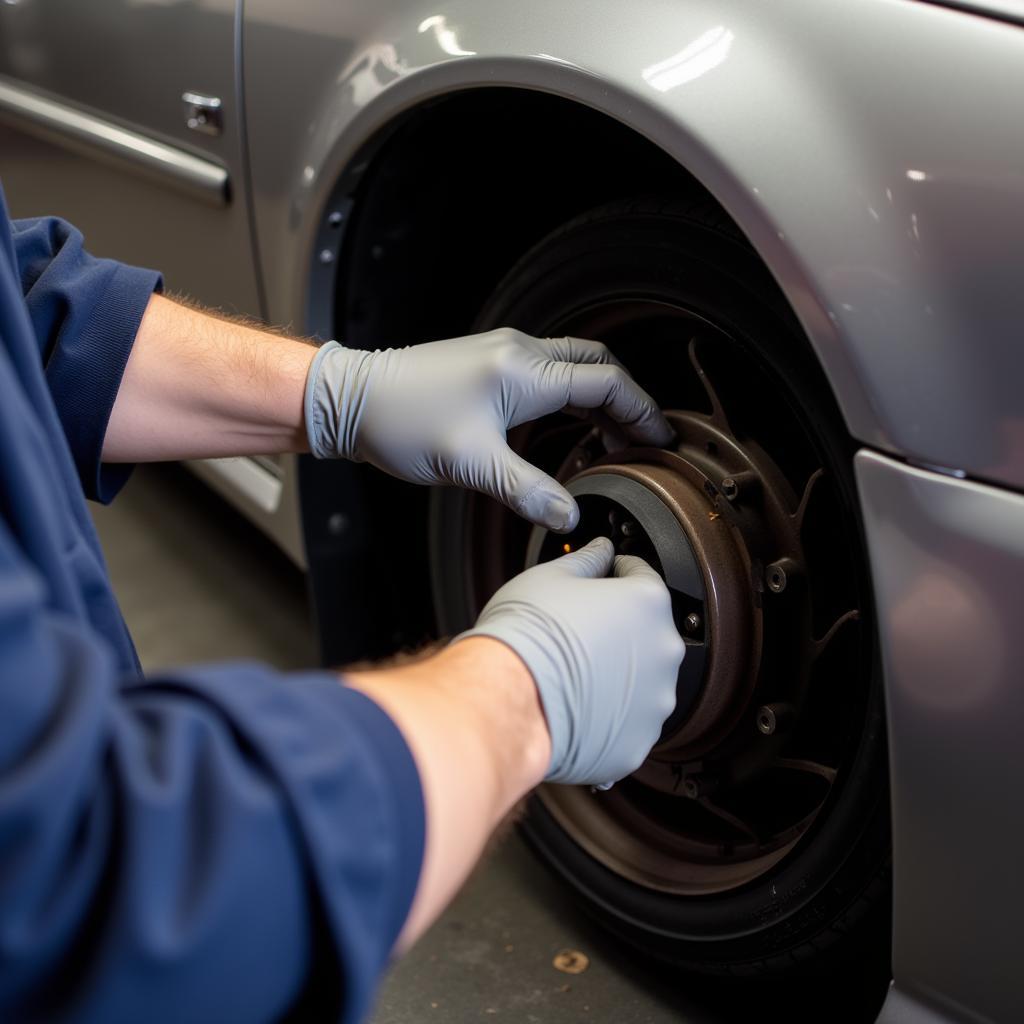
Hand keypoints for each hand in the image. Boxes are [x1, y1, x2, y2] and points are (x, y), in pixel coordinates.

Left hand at [304, 329, 671, 530]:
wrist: (352, 399)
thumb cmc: (402, 423)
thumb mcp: (470, 464)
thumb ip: (527, 492)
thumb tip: (569, 516)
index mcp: (524, 370)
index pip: (605, 383)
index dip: (641, 412)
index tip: (662, 440)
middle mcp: (520, 352)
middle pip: (596, 368)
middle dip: (627, 402)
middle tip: (644, 441)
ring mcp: (504, 354)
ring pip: (573, 370)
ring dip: (599, 401)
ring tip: (616, 442)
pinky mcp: (490, 364)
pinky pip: (548, 375)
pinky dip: (571, 399)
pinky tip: (573, 430)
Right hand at [457, 537, 683, 785]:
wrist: (505, 698)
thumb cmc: (525, 636)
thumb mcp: (551, 576)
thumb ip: (587, 559)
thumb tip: (600, 550)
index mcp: (647, 602)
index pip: (642, 574)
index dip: (617, 573)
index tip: (602, 579)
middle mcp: (662, 651)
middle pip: (645, 631)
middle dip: (618, 628)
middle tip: (578, 632)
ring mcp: (655, 701)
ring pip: (641, 680)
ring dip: (617, 673)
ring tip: (574, 672)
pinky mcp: (638, 740)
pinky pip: (628, 722)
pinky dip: (609, 715)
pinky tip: (577, 704)